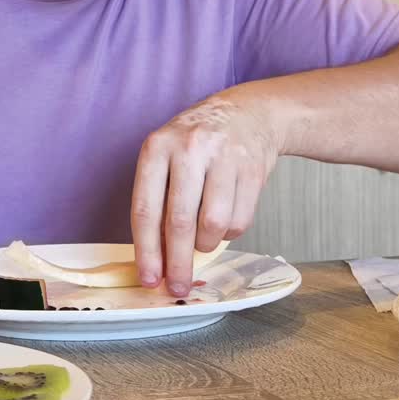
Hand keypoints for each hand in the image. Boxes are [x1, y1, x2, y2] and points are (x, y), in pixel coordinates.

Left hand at [132, 93, 278, 296]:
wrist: (248, 112)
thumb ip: (157, 201)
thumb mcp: (167, 157)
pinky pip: (239, 221)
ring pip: (212, 225)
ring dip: (206, 246)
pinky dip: (229, 232)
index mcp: (157, 147)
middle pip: (179, 223)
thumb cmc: (197, 144)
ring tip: (203, 241)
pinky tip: (224, 220)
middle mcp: (189, 149)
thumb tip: (155, 259)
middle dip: (177, 264)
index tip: (149, 278)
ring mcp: (224, 157)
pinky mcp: (253, 169)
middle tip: (177, 287)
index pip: (145, 209)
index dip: (146, 251)